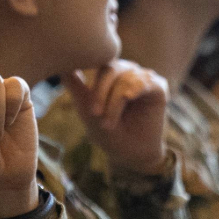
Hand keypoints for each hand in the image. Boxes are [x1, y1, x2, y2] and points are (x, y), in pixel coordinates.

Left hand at [65, 61, 169, 175]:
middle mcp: (126, 71)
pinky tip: (129, 97)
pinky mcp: (159, 87)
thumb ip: (75, 85)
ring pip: (126, 79)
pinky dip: (137, 89)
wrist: (130, 154)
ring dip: (115, 102)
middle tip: (95, 115)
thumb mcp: (86, 108)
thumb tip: (60, 64)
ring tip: (108, 124)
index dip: (89, 83)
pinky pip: (147, 82)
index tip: (86, 107)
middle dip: (101, 93)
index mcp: (108, 72)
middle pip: (110, 69)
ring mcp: (143, 78)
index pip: (96, 64)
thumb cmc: (108, 131)